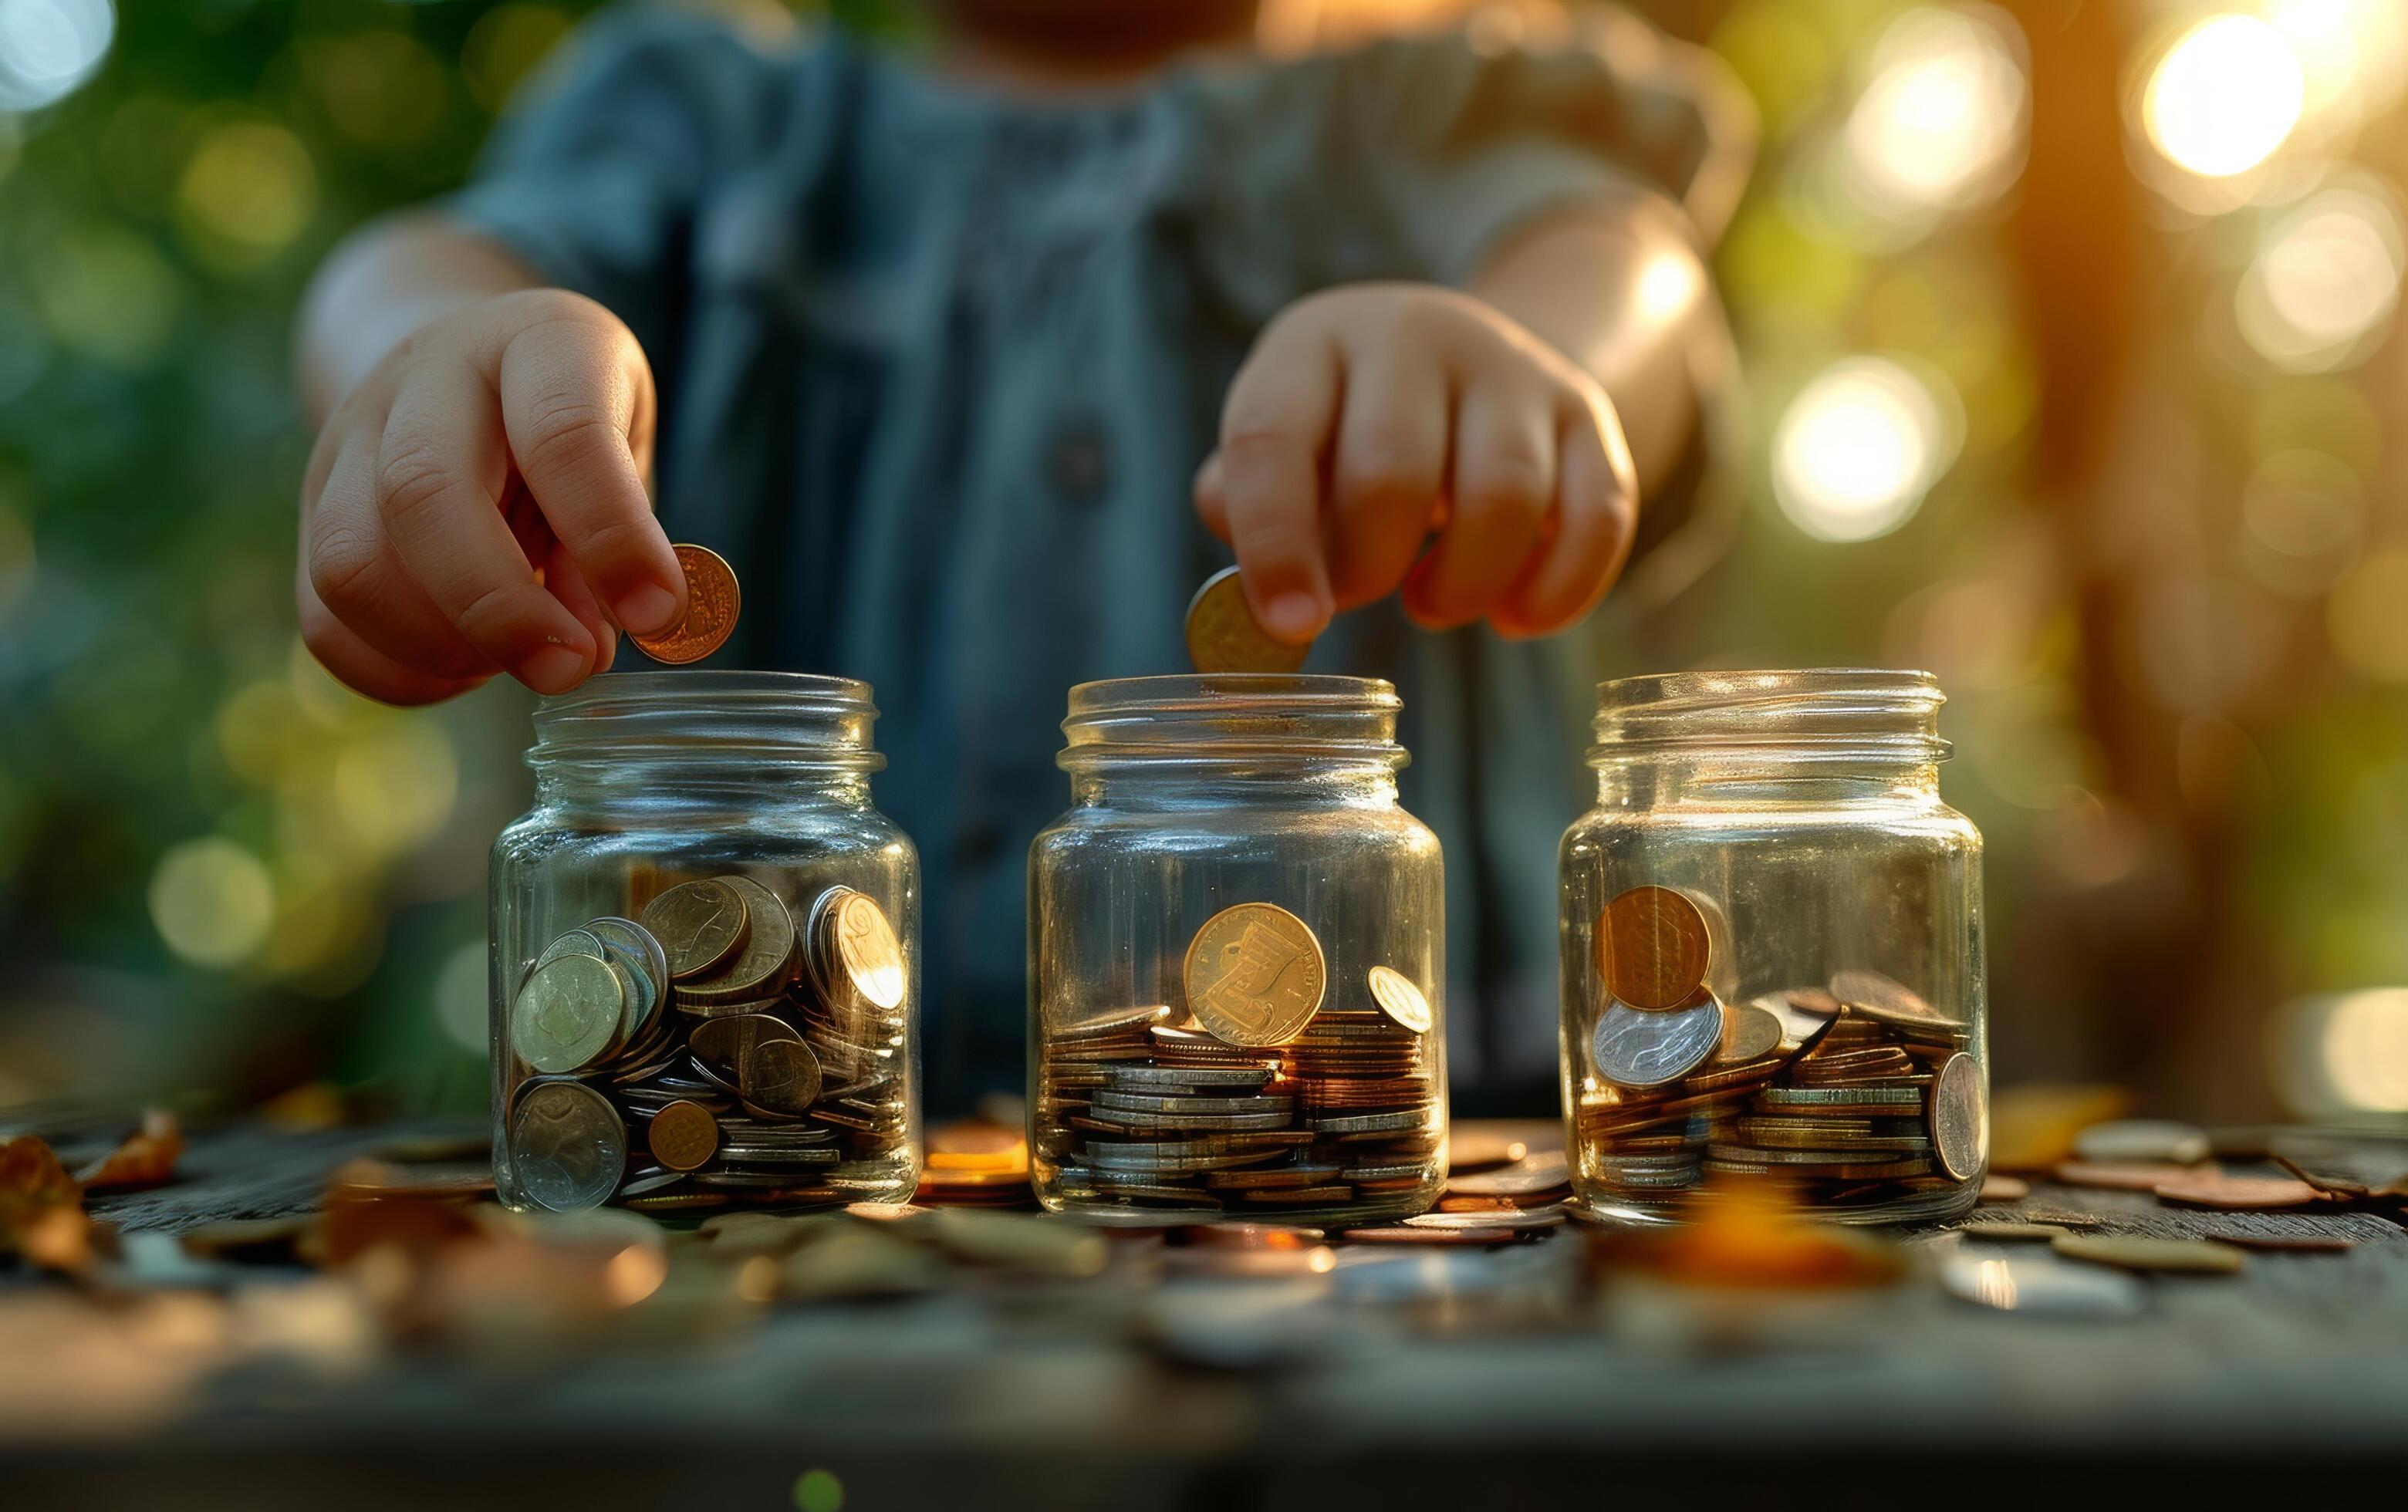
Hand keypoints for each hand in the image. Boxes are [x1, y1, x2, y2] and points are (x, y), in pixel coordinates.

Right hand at [296, 289, 684, 703]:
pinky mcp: (312, 515)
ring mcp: (349, 441)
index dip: (611, 535)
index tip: (656, 613)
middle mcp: (426, 376)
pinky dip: (401, 671)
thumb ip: (618, 538)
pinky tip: (470, 668)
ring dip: (443, 646)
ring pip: (352, 564)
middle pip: (421, 492)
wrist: (466, 364)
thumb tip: (587, 645)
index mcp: (536, 340)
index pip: (561, 431)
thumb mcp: (627, 449)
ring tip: (521, 661)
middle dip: (500, 607)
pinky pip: (325, 621)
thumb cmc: (572, 421)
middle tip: (570, 668)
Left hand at [1194, 283, 1638, 641]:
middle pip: (1392, 471)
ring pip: (1504, 495)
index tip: (1290, 624)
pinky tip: (1513, 618)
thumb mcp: (1282, 439)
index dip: (1274, 544)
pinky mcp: (1584, 414)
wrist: (1461, 358)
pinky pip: (1598, 515)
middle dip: (1369, 567)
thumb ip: (1245, 504)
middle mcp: (1414, 336)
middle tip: (1358, 595)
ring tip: (1431, 605)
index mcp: (1313, 342)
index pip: (1272, 438)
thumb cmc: (1342, 424)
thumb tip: (1261, 594)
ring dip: (1463, 585)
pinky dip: (1557, 590)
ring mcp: (1510, 369)